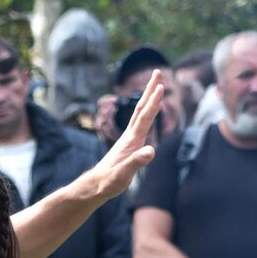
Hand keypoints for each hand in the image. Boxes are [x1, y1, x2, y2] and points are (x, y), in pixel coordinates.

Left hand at [75, 71, 163, 203]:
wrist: (95, 185)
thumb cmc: (109, 182)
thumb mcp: (123, 175)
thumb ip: (136, 162)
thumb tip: (151, 151)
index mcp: (131, 141)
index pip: (144, 117)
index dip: (153, 103)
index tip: (161, 86)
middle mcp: (129, 135)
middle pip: (141, 108)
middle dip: (150, 90)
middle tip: (157, 72)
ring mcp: (128, 138)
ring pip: (139, 113)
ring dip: (147, 97)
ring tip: (155, 84)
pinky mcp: (128, 143)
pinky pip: (138, 122)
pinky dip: (145, 111)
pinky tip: (146, 110)